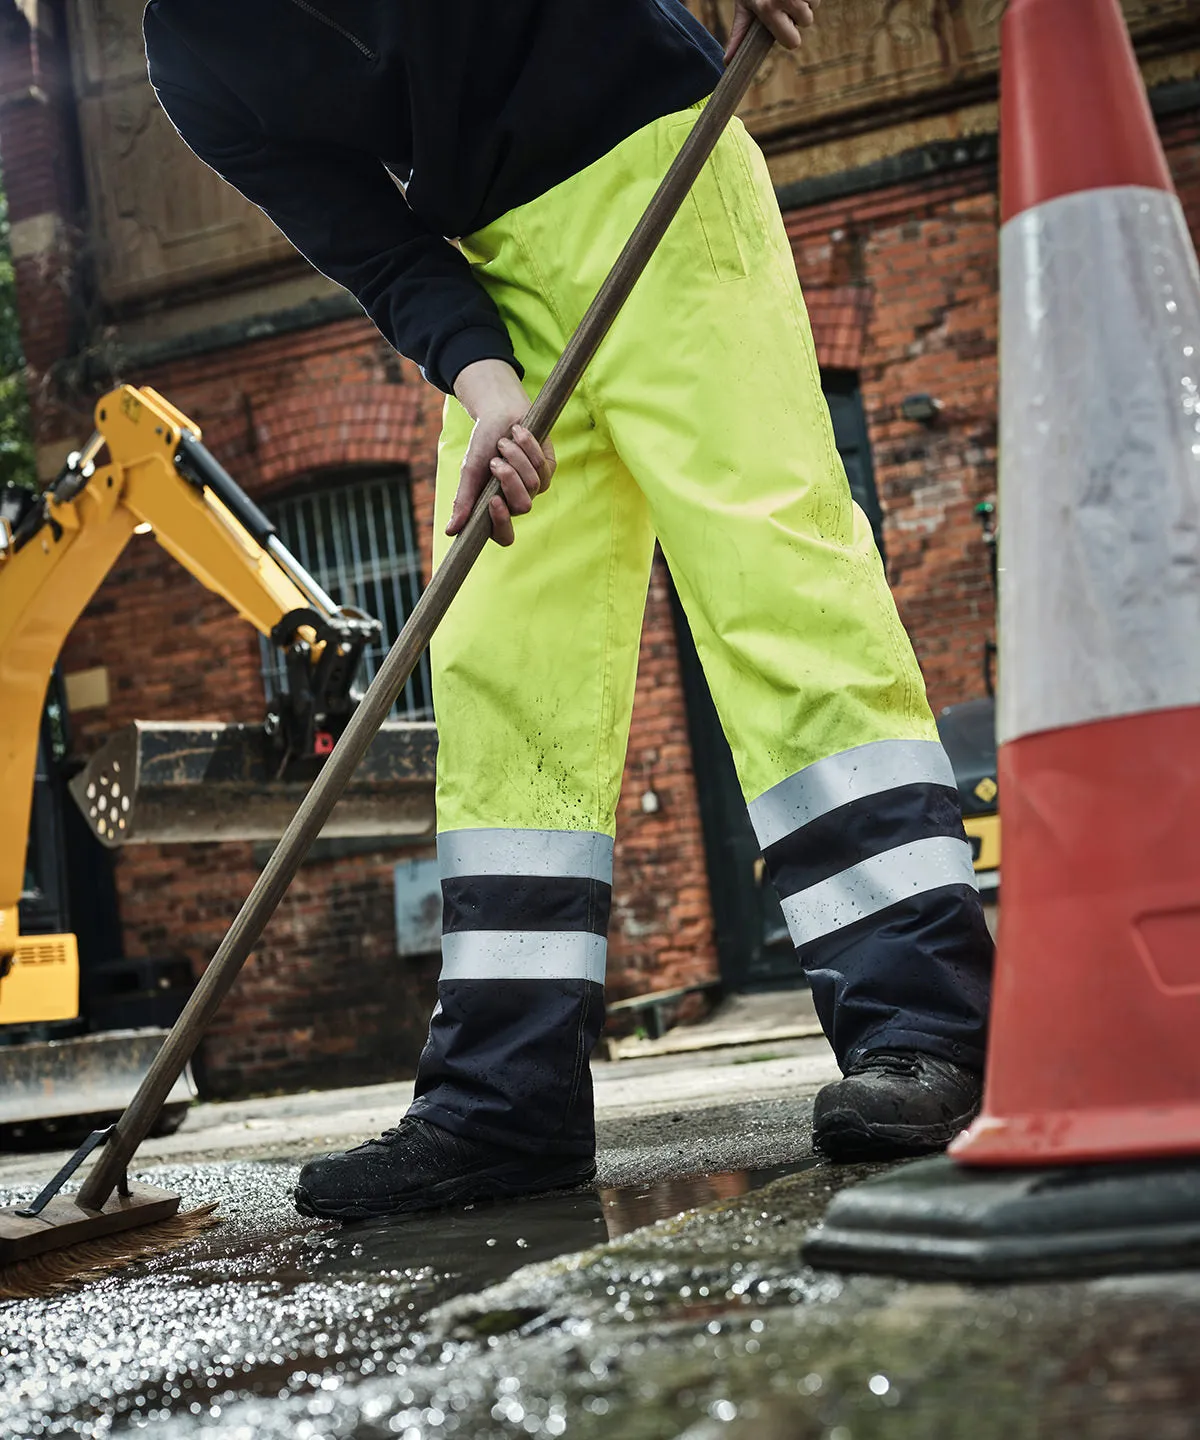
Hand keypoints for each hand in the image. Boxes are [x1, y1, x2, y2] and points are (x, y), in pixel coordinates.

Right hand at [448, 359, 555, 546]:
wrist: (499, 413)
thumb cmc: (482, 444)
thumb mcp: (470, 471)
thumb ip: (464, 501)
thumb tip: (450, 531)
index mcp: (497, 508)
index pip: (504, 535)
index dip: (501, 522)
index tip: (493, 500)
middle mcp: (517, 501)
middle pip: (522, 507)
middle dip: (508, 480)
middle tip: (495, 461)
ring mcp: (535, 486)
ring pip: (533, 484)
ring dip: (515, 458)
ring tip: (503, 442)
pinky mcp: (548, 468)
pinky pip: (541, 465)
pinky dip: (527, 446)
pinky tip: (517, 433)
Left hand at [725, 0, 818, 61]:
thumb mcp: (743, 6)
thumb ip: (739, 34)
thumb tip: (727, 62)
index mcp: (767, 9)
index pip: (793, 42)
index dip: (790, 35)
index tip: (783, 23)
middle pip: (806, 21)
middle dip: (800, 14)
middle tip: (785, 1)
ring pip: (814, 3)